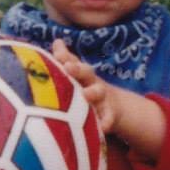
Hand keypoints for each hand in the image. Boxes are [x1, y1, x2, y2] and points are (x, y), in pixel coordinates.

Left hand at [52, 39, 168, 162]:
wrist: (112, 105)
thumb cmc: (86, 87)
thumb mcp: (78, 73)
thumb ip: (66, 59)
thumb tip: (57, 41)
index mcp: (82, 73)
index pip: (73, 61)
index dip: (66, 57)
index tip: (57, 54)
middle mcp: (92, 82)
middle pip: (86, 73)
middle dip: (77, 69)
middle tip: (68, 67)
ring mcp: (102, 99)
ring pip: (98, 93)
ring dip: (93, 93)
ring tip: (86, 94)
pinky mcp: (109, 116)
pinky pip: (107, 119)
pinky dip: (105, 123)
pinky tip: (102, 128)